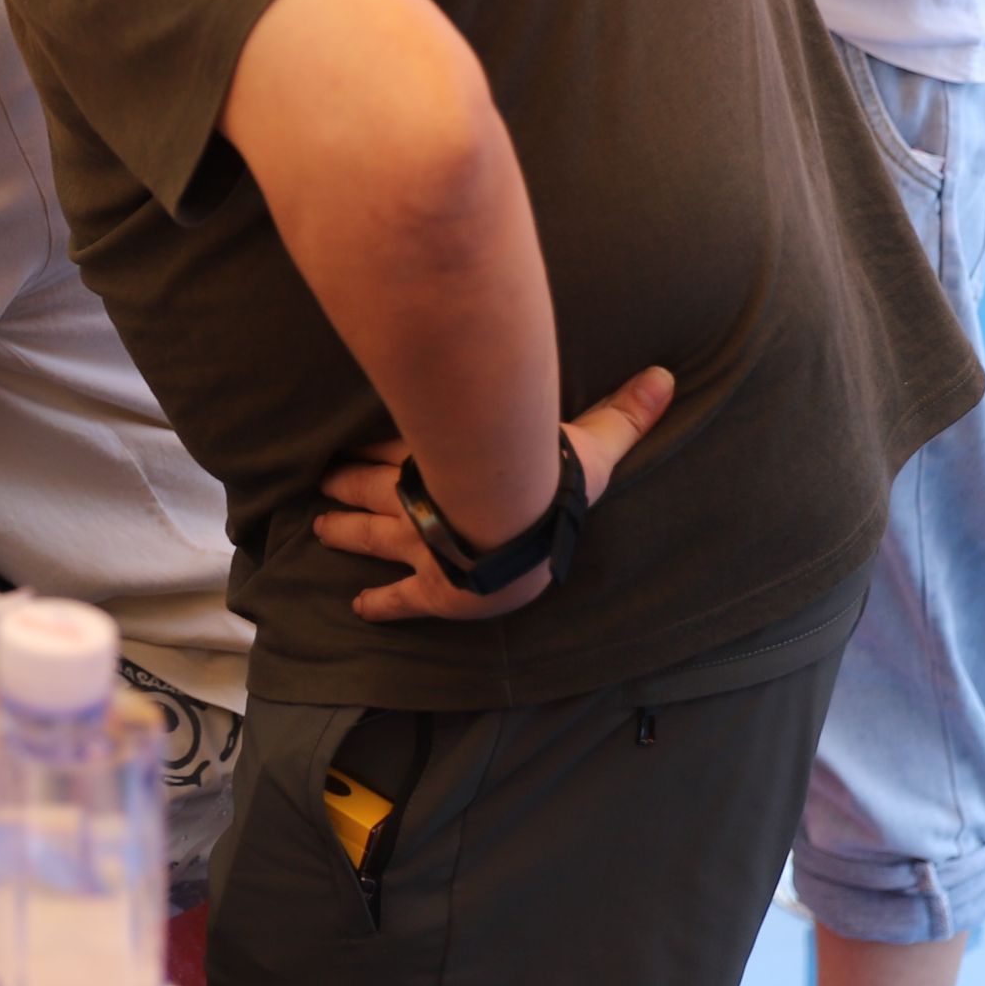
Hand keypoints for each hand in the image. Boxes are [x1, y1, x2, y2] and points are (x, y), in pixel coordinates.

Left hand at [310, 365, 675, 623]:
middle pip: (373, 486)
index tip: (350, 441)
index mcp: (452, 461)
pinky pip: (400, 599)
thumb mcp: (590, 442)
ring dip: (343, 529)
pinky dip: (380, 604)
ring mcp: (423, 544)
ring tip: (319, 528)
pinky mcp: (432, 591)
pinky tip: (360, 610)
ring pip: (370, 532)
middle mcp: (427, 498)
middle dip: (346, 483)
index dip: (377, 445)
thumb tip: (665, 375)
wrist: (518, 530)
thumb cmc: (546, 481)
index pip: (405, 446)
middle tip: (322, 481)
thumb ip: (623, 412)